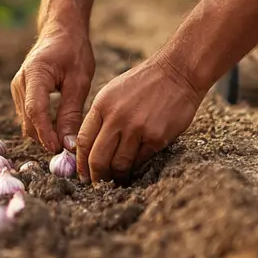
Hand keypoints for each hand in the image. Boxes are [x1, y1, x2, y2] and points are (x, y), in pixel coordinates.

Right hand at [11, 27, 95, 152]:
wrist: (61, 32)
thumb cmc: (73, 52)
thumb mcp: (79, 81)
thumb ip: (71, 113)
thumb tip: (67, 145)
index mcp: (35, 73)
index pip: (36, 110)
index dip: (45, 133)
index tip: (57, 150)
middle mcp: (20, 82)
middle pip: (29, 120)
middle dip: (47, 137)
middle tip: (70, 151)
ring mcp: (18, 88)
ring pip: (28, 121)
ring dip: (45, 133)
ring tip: (68, 141)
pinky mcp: (21, 93)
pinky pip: (29, 116)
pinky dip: (42, 125)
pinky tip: (60, 129)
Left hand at [76, 54, 205, 182]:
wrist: (177, 73)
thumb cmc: (144, 84)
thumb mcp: (114, 93)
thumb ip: (101, 117)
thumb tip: (88, 147)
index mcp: (102, 105)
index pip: (83, 141)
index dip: (80, 162)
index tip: (82, 174)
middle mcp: (116, 117)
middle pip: (97, 158)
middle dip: (95, 176)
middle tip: (97, 184)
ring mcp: (136, 128)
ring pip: (119, 164)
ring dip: (117, 176)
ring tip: (117, 179)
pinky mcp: (156, 137)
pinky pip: (140, 161)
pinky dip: (136, 167)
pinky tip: (135, 168)